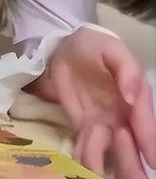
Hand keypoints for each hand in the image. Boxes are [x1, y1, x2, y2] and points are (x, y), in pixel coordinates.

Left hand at [27, 27, 155, 177]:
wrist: (65, 47)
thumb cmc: (92, 46)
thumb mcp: (110, 48)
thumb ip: (126, 70)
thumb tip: (133, 97)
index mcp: (133, 97)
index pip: (143, 121)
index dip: (148, 139)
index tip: (151, 158)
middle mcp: (122, 114)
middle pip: (132, 144)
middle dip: (134, 163)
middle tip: (135, 178)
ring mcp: (103, 121)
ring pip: (111, 149)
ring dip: (110, 162)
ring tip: (99, 169)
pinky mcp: (84, 125)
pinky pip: (87, 144)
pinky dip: (87, 154)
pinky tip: (84, 161)